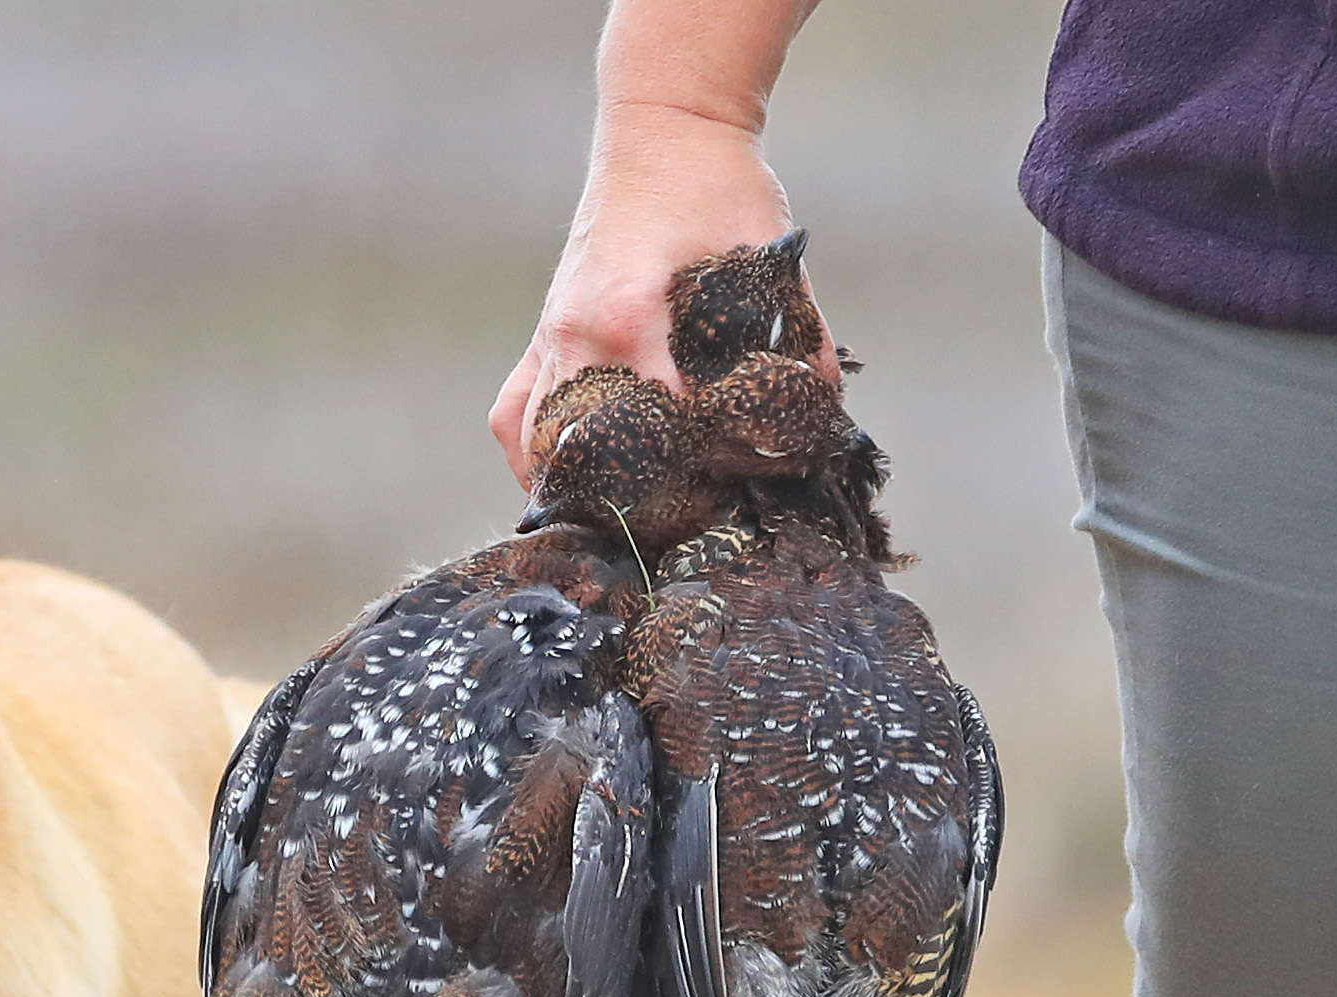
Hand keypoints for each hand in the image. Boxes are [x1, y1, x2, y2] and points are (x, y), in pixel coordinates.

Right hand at [488, 100, 837, 488]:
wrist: (663, 126)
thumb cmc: (720, 185)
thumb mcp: (771, 259)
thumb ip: (802, 334)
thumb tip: (823, 406)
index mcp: (630, 316)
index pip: (650, 426)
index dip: (686, 473)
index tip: (719, 499)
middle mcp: (578, 331)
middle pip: (583, 450)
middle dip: (621, 498)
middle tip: (665, 531)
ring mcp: (551, 333)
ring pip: (532, 439)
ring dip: (565, 486)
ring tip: (604, 522)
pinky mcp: (543, 331)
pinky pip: (513, 410)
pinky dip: (531, 450)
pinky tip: (558, 479)